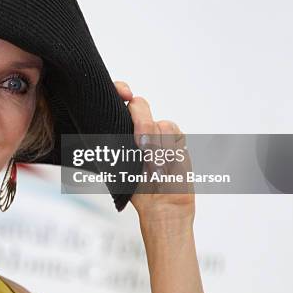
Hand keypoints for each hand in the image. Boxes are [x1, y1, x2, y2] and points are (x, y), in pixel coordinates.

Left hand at [114, 81, 194, 225]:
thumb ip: (115, 139)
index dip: (119, 89)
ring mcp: (159, 131)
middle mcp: (139, 126)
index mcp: (120, 128)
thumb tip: (116, 124)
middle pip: (139, 105)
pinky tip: (164, 166)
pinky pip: (173, 132)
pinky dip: (168, 150)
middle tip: (139, 144)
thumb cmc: (134, 185)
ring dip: (155, 147)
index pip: (117, 98)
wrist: (160, 204)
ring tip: (152, 167)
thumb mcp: (117, 162)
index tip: (125, 94)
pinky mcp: (177, 138)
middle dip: (140, 122)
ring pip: (158, 123)